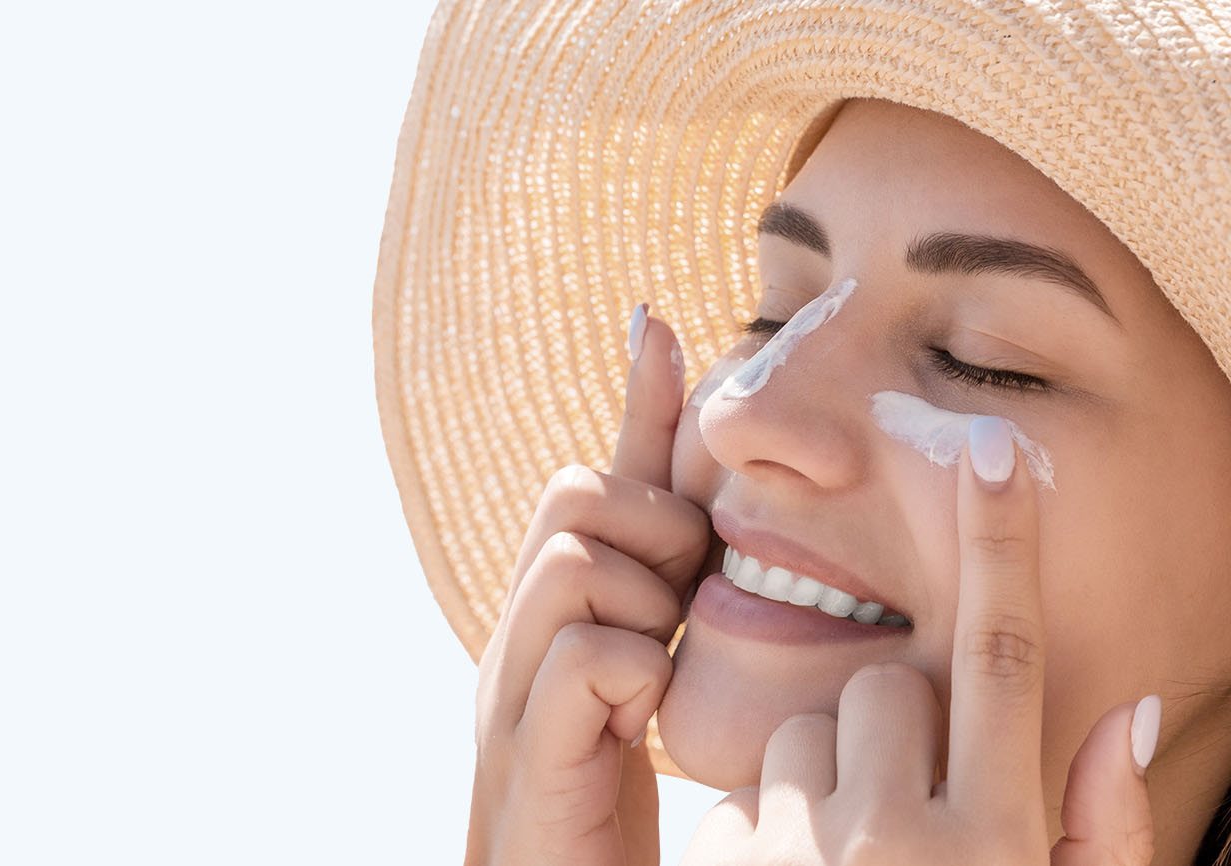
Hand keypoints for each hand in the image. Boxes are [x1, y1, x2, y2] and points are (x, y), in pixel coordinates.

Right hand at [465, 305, 708, 865]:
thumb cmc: (617, 795)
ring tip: (658, 664)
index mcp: (560, 613)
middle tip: (679, 605)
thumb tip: (718, 504)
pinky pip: (583, 658)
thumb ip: (680, 586)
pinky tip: (642, 717)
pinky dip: (628, 675)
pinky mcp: (528, 756)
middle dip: (649, 529)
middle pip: (575, 496)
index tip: (663, 319)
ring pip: (574, 564)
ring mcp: (513, 693)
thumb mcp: (661, 673)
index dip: (638, 405)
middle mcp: (521, 636)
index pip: (599, 476)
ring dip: (640, 602)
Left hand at [681, 416, 1161, 864]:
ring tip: (841, 864)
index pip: (1003, 659)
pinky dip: (761, 831)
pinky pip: (740, 792)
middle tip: (900, 822)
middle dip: (891, 732)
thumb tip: (1137, 709)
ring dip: (824, 782)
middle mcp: (899, 840)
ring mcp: (800, 853)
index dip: (1001, 546)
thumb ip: (1110, 827)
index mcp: (994, 843)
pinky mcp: (722, 861)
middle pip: (887, 692)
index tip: (994, 448)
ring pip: (807, 734)